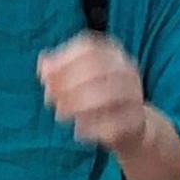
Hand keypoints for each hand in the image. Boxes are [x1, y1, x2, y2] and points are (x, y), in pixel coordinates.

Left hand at [38, 33, 159, 155]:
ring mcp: (134, 95)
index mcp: (112, 53)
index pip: (89, 49)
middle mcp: (127, 70)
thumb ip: (58, 70)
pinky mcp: (136, 121)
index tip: (44, 77)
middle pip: (98, 70)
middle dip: (68, 84)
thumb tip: (43, 65)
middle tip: (50, 98)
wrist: (130, 125)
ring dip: (78, 105)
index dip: (63, 61)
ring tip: (60, 113)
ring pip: (108, 96)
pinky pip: (114, 123)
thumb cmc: (96, 96)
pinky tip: (78, 130)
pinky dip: (92, 127)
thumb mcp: (76, 79)